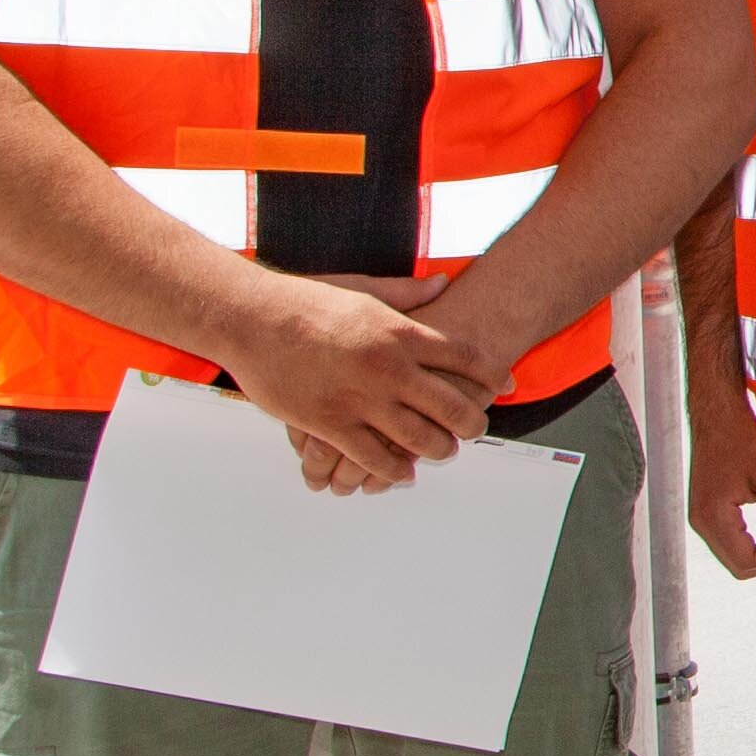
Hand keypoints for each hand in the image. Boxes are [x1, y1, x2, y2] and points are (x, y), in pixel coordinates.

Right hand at [231, 275, 492, 490]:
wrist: (250, 319)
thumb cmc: (304, 301)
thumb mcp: (362, 289)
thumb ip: (407, 293)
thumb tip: (443, 282)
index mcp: (400, 332)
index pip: (466, 357)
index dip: (492, 374)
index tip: (505, 386)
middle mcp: (388, 368)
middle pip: (453, 406)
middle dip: (472, 424)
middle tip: (475, 429)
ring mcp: (361, 399)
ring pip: (421, 440)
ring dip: (440, 451)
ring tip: (445, 451)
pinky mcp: (331, 424)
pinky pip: (376, 459)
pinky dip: (396, 471)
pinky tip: (404, 473)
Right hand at [686, 377, 755, 576]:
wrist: (718, 414)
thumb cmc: (743, 439)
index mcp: (713, 516)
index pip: (744, 562)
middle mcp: (700, 521)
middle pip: (735, 564)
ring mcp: (698, 516)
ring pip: (729, 554)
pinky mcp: (702, 509)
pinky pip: (724, 539)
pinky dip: (747, 542)